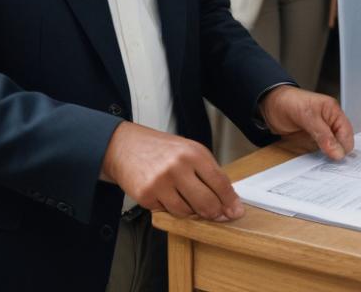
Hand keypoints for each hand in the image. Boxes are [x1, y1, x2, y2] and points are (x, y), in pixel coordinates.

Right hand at [100, 122, 242, 220]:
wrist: (124, 146)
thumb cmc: (160, 150)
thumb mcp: (188, 151)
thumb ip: (208, 173)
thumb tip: (228, 201)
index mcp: (194, 153)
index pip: (221, 183)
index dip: (230, 201)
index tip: (235, 212)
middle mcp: (178, 166)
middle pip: (207, 203)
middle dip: (214, 213)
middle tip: (215, 215)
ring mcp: (161, 181)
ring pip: (187, 212)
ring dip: (189, 211)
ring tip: (182, 197)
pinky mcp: (146, 195)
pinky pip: (167, 213)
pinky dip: (169, 208)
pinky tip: (164, 195)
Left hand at [259, 85, 353, 160]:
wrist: (269, 104)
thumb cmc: (288, 102)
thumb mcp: (307, 117)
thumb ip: (323, 135)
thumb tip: (338, 152)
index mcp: (333, 112)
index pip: (346, 133)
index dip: (343, 147)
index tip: (336, 159)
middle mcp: (330, 123)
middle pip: (341, 143)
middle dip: (336, 154)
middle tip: (329, 164)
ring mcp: (321, 132)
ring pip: (331, 150)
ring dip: (327, 157)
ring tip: (322, 165)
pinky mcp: (311, 140)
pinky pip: (319, 152)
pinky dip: (318, 158)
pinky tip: (315, 163)